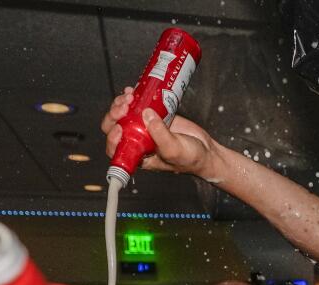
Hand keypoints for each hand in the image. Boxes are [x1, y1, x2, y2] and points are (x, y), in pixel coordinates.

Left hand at [101, 89, 218, 175]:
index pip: (116, 149)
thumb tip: (146, 114)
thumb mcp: (174, 149)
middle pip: (115, 127)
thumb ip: (159, 134)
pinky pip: (137, 105)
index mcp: (139, 155)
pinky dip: (133, 97)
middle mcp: (138, 142)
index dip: (112, 138)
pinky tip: (133, 91)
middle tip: (125, 105)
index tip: (120, 127)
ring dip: (122, 103)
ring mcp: (144, 128)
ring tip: (130, 96)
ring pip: (123, 114)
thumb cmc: (190, 158)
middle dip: (115, 114)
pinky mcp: (153, 116)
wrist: (205, 150)